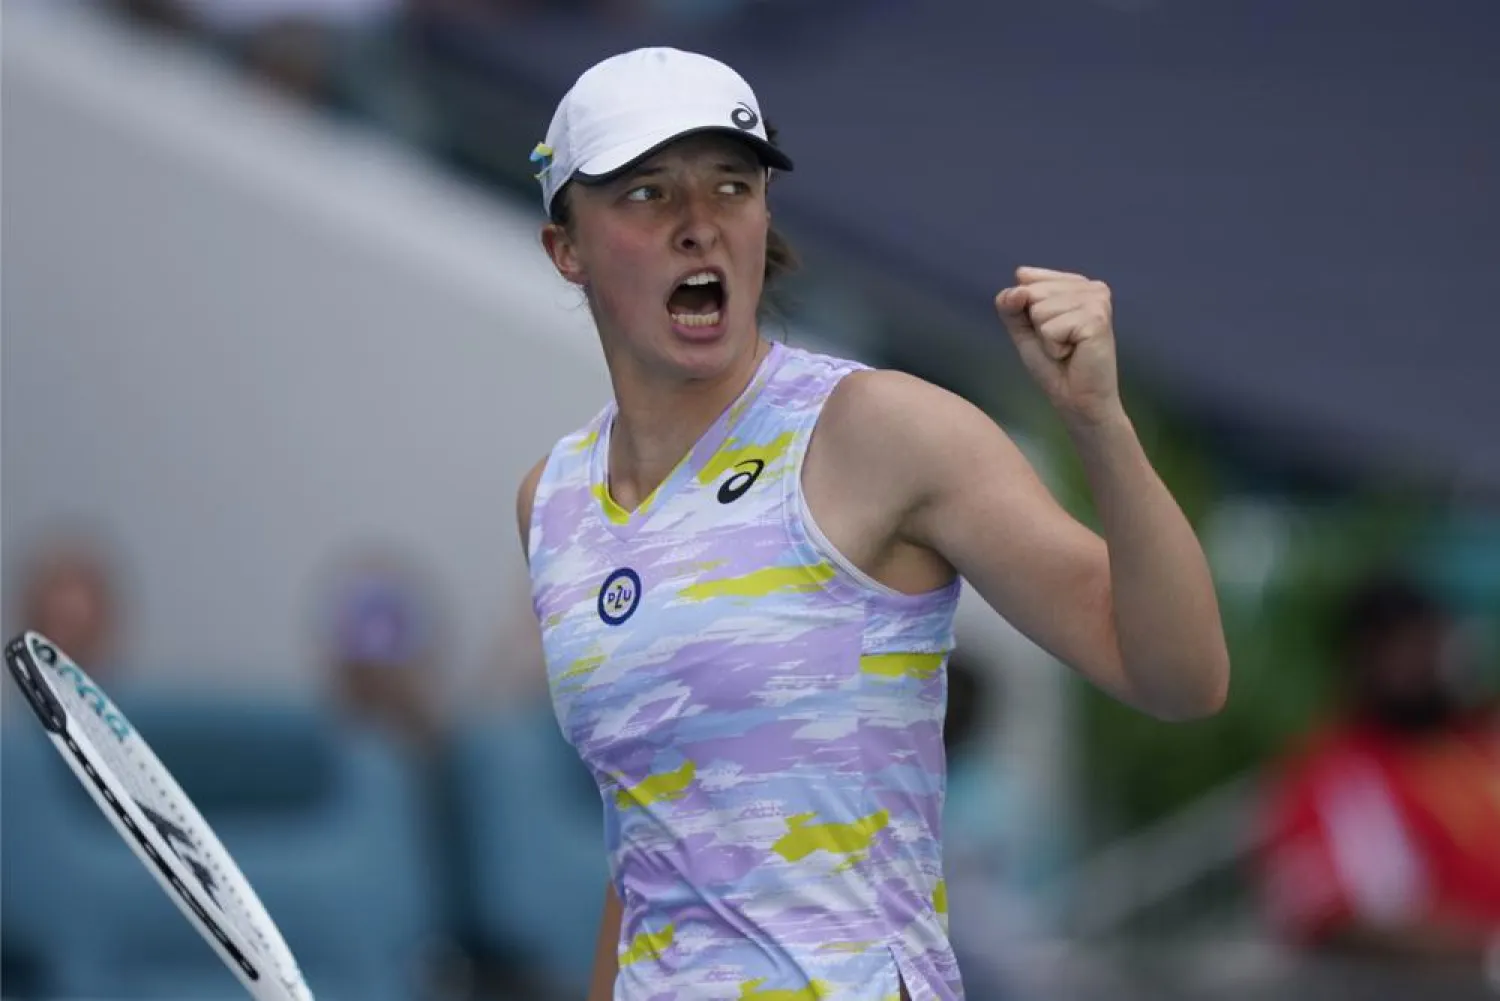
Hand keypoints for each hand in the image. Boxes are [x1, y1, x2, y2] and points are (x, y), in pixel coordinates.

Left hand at [995, 266, 1120, 425]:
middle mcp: (1090, 287)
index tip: (1048, 330)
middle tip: (1060, 343)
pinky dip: (1054, 346)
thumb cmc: (1054, 365)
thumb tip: (1017, 289)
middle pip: (1032, 292)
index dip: (1025, 310)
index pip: (1027, 279)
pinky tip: (1074, 352)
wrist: (1076, 398)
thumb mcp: (1024, 328)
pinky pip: (1051, 327)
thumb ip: (1011, 305)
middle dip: (1037, 324)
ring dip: (1046, 337)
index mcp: (1074, 284)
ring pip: (1039, 309)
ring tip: (1067, 348)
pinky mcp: (1096, 318)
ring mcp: (1097, 300)